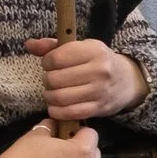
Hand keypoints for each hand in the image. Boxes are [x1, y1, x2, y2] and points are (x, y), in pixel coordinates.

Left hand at [26, 37, 145, 121]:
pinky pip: (69, 113)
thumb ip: (53, 46)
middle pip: (55, 79)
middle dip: (48, 80)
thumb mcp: (80, 48)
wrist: (127, 81)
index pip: (57, 58)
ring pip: (60, 97)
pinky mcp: (99, 108)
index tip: (50, 64)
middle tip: (52, 80)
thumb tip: (29, 45)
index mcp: (94, 50)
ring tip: (52, 93)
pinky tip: (56, 106)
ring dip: (50, 96)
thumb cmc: (98, 62)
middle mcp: (99, 70)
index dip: (47, 62)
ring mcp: (100, 91)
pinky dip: (57, 111)